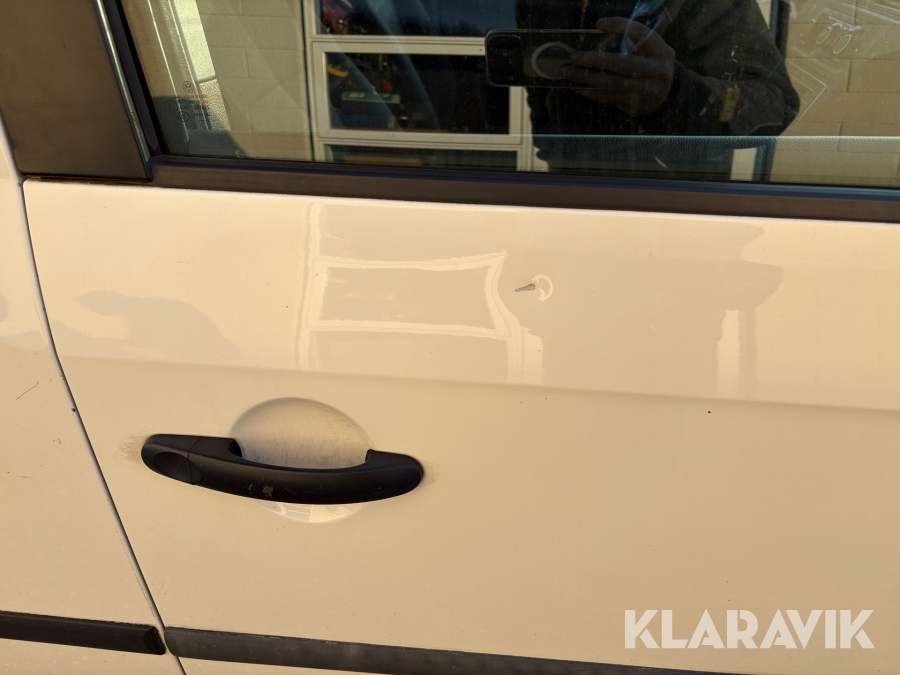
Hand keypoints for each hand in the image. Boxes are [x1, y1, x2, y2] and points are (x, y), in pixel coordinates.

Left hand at [560, 18, 675, 115]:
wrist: (668, 93)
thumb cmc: (651, 63)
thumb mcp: (650, 48)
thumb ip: (631, 40)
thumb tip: (597, 33)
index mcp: (659, 50)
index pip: (639, 33)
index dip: (620, 26)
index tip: (599, 24)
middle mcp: (655, 70)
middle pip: (622, 64)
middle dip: (595, 60)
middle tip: (574, 58)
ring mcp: (645, 90)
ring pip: (612, 84)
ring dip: (586, 78)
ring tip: (568, 73)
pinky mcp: (635, 104)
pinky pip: (608, 98)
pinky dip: (590, 92)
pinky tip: (576, 86)